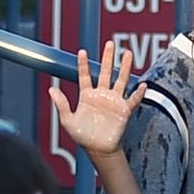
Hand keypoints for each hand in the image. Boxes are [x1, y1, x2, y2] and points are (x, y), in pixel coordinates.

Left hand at [48, 40, 145, 155]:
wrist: (98, 149)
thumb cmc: (82, 135)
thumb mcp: (68, 121)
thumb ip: (61, 105)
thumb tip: (51, 89)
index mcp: (87, 96)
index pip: (84, 76)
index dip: (82, 64)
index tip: (82, 51)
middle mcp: (101, 95)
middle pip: (105, 72)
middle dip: (108, 58)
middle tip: (110, 44)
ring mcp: (114, 101)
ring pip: (121, 80)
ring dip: (124, 68)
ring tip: (127, 54)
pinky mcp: (124, 111)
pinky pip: (132, 100)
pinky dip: (137, 93)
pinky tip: (141, 85)